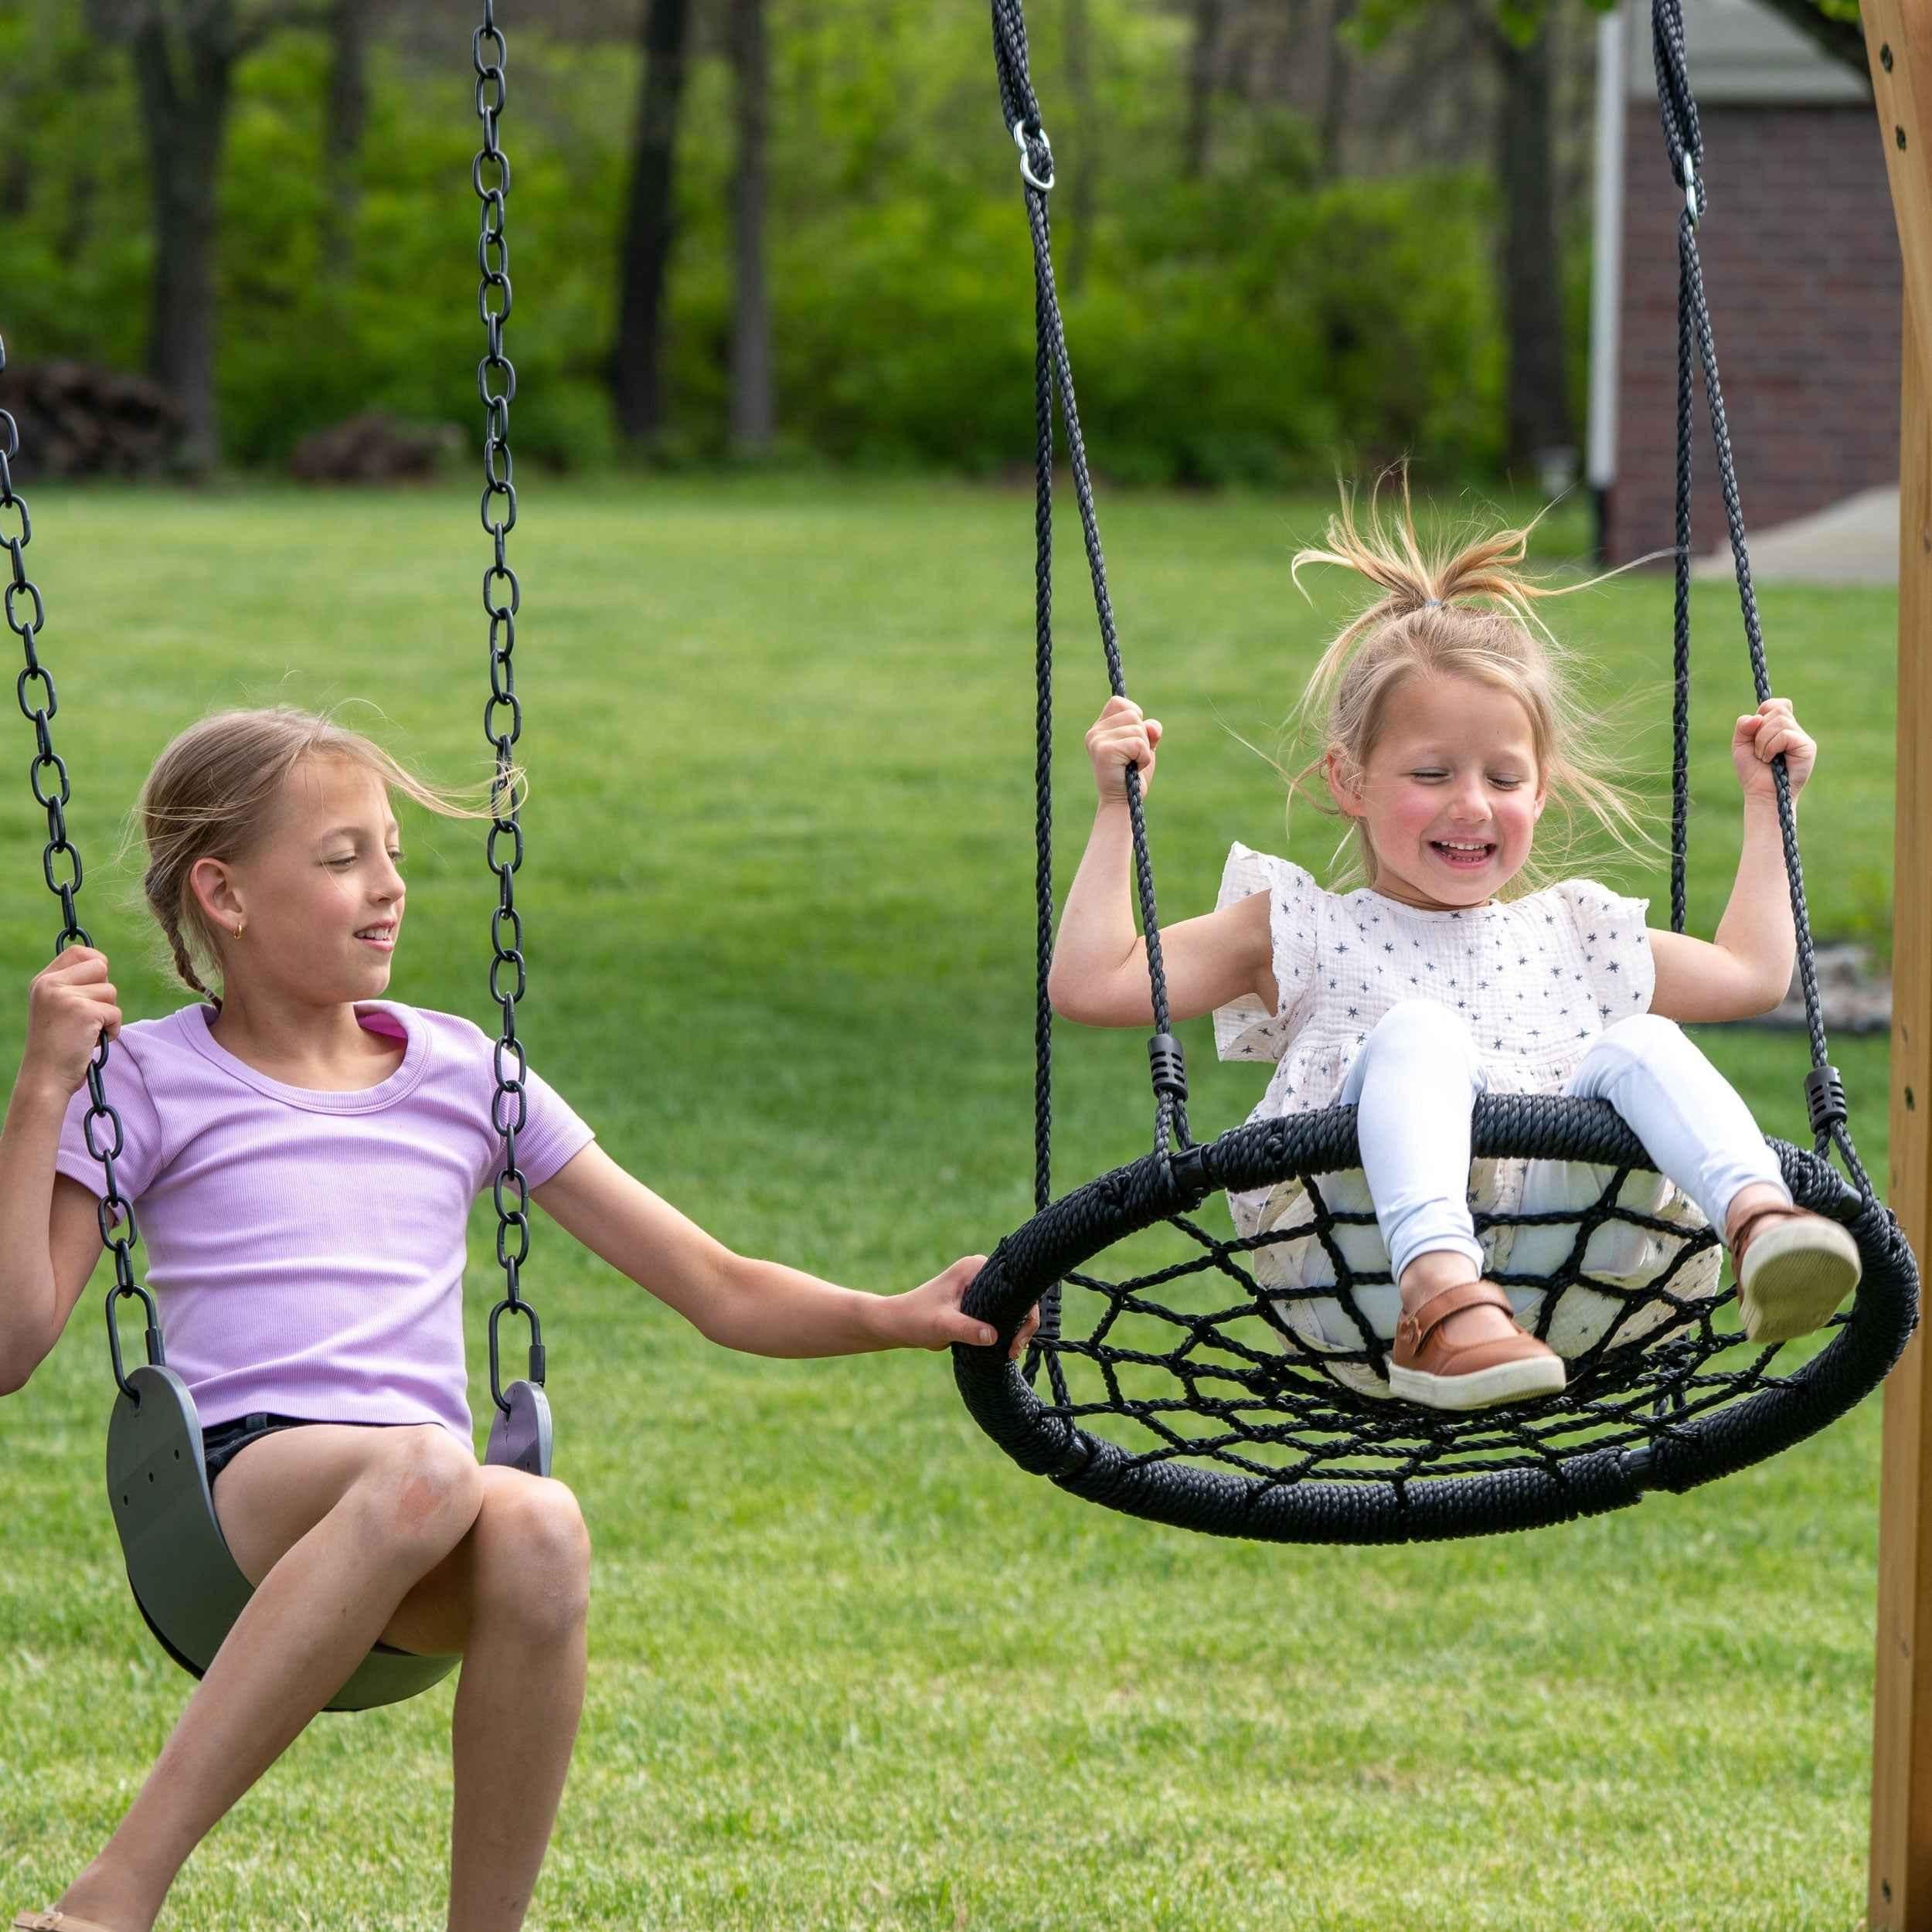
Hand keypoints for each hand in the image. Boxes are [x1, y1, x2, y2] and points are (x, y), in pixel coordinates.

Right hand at [22, 946, 120, 1097]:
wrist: (46, 1078)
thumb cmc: (57, 1046)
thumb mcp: (56, 1008)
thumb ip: (73, 986)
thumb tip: (102, 965)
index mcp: (43, 981)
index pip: (79, 952)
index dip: (97, 963)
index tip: (97, 984)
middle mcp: (50, 984)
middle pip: (101, 966)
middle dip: (104, 992)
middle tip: (89, 1016)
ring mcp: (65, 996)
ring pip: (111, 991)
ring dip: (108, 1015)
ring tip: (86, 1032)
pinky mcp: (83, 1012)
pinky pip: (116, 1012)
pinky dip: (112, 1030)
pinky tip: (92, 1042)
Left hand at [890, 1254, 1041, 1360]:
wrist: (898, 1324)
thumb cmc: (915, 1318)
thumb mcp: (941, 1325)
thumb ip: (967, 1329)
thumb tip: (994, 1336)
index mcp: (974, 1268)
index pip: (1015, 1285)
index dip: (1025, 1311)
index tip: (1017, 1339)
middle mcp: (981, 1273)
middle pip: (1019, 1296)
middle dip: (1023, 1323)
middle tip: (1015, 1350)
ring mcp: (981, 1287)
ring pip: (1013, 1307)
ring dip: (1016, 1328)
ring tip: (1010, 1351)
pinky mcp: (978, 1301)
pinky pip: (1002, 1314)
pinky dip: (1007, 1330)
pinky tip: (1005, 1347)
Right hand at [1085, 695, 1161, 802]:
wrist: (1123, 803)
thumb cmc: (1132, 775)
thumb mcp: (1144, 746)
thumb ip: (1149, 730)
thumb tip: (1152, 727)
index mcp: (1099, 728)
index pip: (1120, 703)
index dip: (1135, 718)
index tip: (1132, 741)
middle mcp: (1094, 732)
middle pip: (1133, 715)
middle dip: (1142, 737)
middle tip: (1132, 758)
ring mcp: (1097, 740)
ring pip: (1137, 729)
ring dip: (1144, 749)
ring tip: (1132, 764)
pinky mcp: (1104, 751)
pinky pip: (1138, 743)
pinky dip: (1143, 757)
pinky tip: (1133, 768)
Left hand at [1732, 697, 1815, 801]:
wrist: (1760, 793)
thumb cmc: (1753, 771)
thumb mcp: (1740, 744)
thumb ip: (1743, 726)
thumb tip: (1757, 717)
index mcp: (1780, 726)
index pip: (1776, 703)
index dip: (1763, 711)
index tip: (1755, 730)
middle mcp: (1794, 729)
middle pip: (1777, 709)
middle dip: (1760, 730)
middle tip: (1759, 750)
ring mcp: (1803, 738)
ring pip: (1780, 721)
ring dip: (1763, 741)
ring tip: (1765, 757)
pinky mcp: (1808, 747)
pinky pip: (1785, 734)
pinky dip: (1771, 747)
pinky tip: (1771, 760)